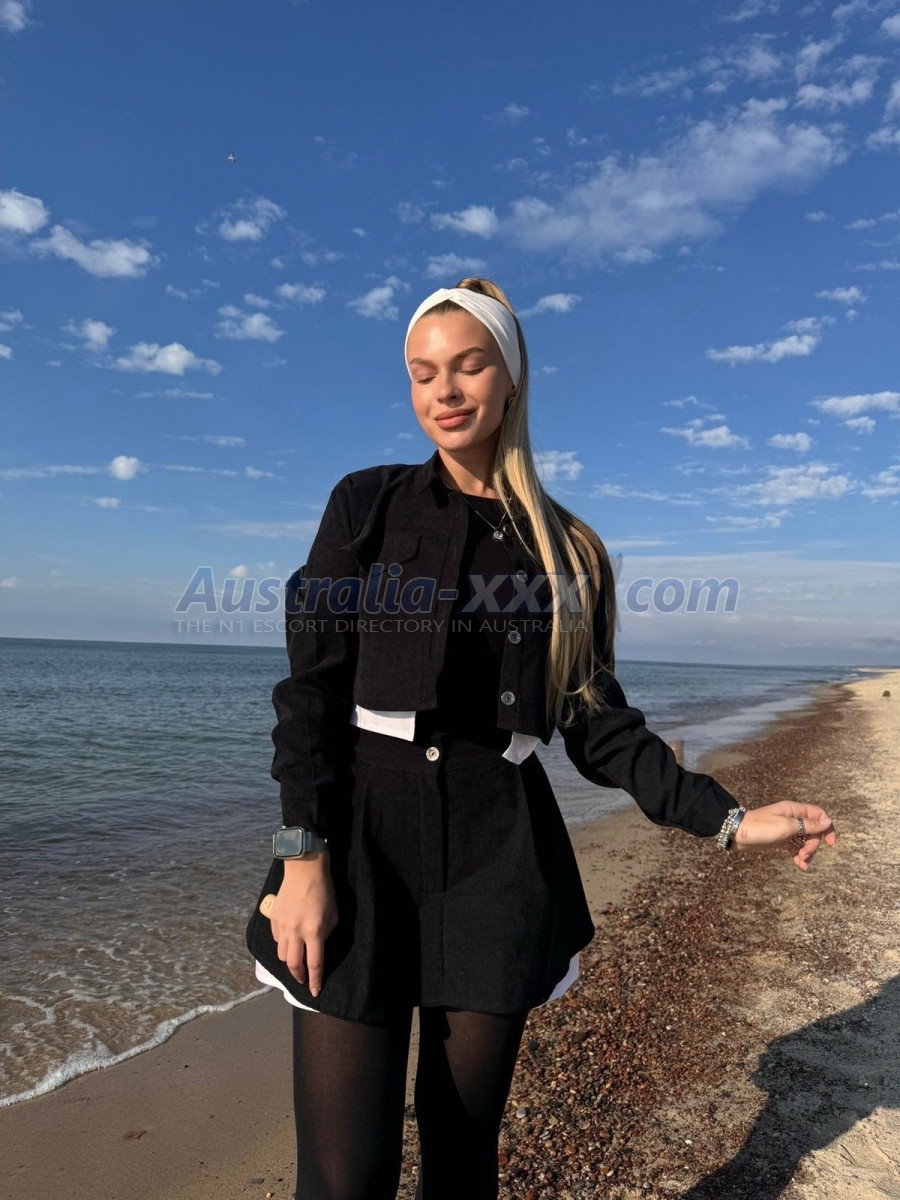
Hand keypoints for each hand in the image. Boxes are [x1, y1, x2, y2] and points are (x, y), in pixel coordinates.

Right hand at [270, 861, 337, 995]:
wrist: (304, 870)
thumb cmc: (324, 891)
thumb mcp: (334, 915)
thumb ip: (326, 935)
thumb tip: (317, 949)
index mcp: (315, 931)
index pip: (314, 964)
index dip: (315, 981)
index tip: (315, 992)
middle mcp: (296, 932)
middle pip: (294, 965)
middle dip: (299, 977)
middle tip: (303, 981)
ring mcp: (283, 926)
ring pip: (282, 955)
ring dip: (290, 962)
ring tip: (296, 963)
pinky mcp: (274, 919)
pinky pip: (277, 940)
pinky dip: (283, 945)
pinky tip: (290, 942)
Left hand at [734, 801, 835, 870]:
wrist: (737, 834)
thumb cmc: (760, 827)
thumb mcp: (786, 827)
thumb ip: (807, 825)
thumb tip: (828, 822)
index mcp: (794, 810)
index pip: (819, 815)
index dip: (827, 828)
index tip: (830, 844)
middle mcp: (792, 819)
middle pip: (813, 831)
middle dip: (813, 845)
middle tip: (804, 855)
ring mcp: (787, 830)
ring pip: (805, 841)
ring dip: (807, 853)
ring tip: (801, 862)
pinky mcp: (780, 841)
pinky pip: (795, 848)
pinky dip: (799, 856)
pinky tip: (800, 866)